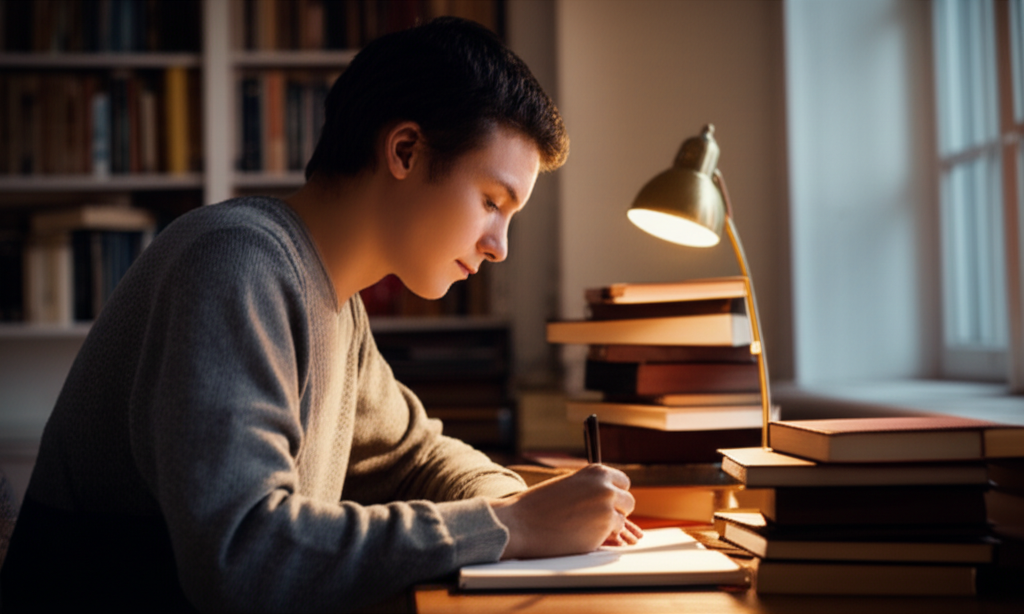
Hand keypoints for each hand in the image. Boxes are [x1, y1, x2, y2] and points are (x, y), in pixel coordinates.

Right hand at [488, 464, 640, 559]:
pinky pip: (614, 535)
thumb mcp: (570, 485)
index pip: (623, 482)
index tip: (606, 502)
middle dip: (616, 510)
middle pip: (628, 501)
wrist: (521, 523)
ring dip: (608, 525)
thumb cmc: (540, 505)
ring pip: (622, 519)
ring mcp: (608, 507)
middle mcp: (606, 486)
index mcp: (596, 472)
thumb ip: (591, 488)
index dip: (614, 494)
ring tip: (581, 526)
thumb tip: (611, 496)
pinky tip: (580, 535)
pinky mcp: (605, 528)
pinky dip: (601, 537)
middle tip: (594, 518)